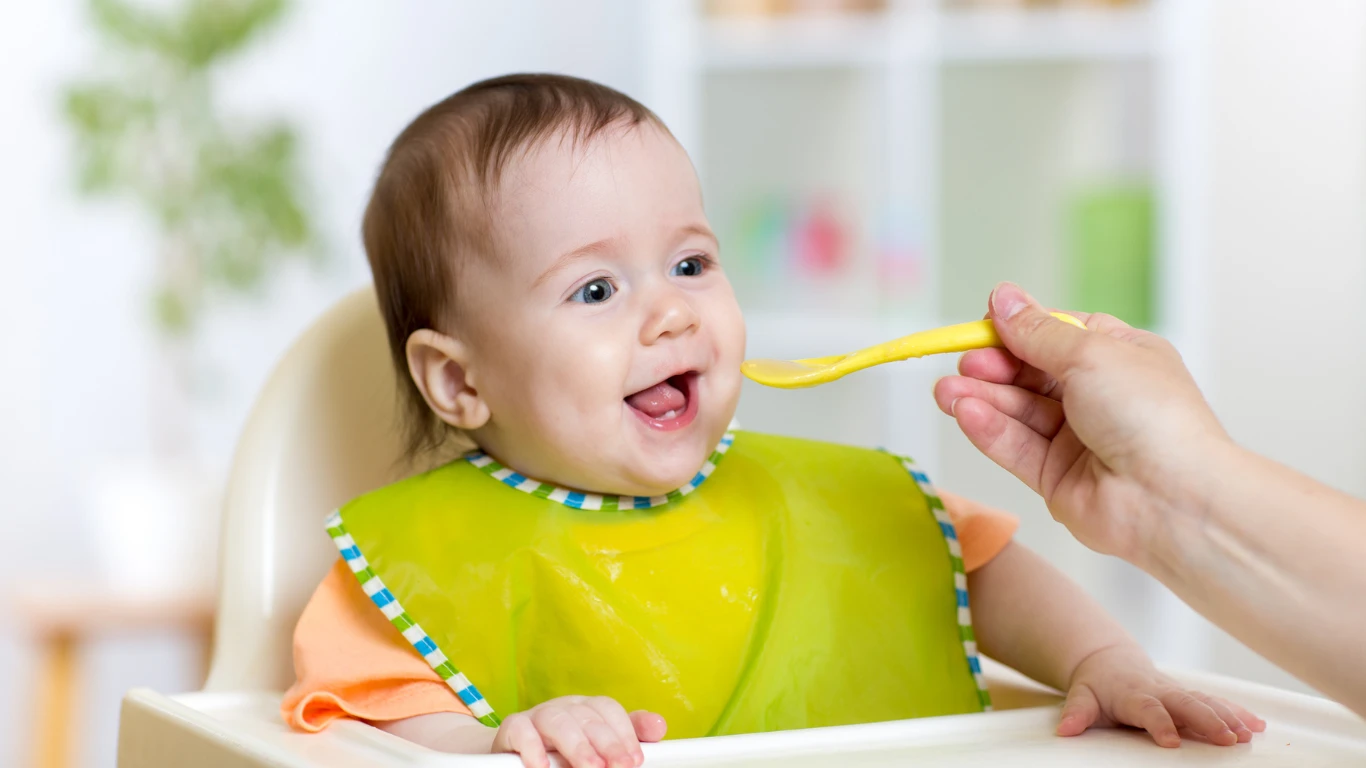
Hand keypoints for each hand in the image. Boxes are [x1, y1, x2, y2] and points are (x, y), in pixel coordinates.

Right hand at [491, 695, 666, 767]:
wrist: (515, 752)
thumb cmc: (563, 750)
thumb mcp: (597, 744)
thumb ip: (626, 736)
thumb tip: (659, 726)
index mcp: (587, 707)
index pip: (609, 709)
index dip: (624, 732)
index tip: (635, 759)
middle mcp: (564, 706)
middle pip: (588, 717)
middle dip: (607, 743)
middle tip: (620, 767)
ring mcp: (538, 715)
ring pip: (558, 721)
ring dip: (577, 746)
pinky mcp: (513, 727)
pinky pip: (522, 731)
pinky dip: (532, 747)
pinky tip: (542, 765)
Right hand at [932, 283, 1230, 562]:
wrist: (1172, 499)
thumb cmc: (1150, 415)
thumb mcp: (1090, 354)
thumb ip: (1036, 332)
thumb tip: (1002, 297)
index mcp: (1120, 357)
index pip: (1057, 335)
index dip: (1018, 330)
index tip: (983, 324)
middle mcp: (1098, 396)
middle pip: (1030, 375)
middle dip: (993, 367)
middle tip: (964, 363)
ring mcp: (1077, 440)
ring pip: (1017, 412)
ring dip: (980, 399)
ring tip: (944, 391)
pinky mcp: (1056, 478)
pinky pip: (1015, 447)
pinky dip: (989, 429)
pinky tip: (965, 413)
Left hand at [1059, 645, 1264, 746]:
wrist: (1109, 661)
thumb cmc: (1096, 685)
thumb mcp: (1081, 696)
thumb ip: (1076, 713)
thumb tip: (1066, 730)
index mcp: (1133, 694)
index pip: (1148, 709)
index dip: (1159, 723)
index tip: (1171, 742)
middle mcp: (1160, 690)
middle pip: (1186, 704)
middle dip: (1208, 720)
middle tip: (1228, 739)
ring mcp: (1178, 691)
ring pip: (1207, 701)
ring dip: (1230, 716)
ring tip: (1249, 734)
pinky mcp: (1190, 695)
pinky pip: (1217, 702)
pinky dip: (1238, 711)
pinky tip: (1259, 725)